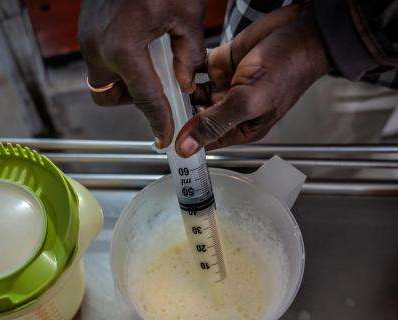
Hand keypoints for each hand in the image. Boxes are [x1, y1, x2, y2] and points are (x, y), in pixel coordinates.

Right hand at [78, 0, 205, 147]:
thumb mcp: (185, 13)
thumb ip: (188, 54)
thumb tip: (184, 82)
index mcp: (123, 48)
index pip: (145, 98)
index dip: (158, 121)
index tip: (164, 136)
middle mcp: (98, 48)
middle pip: (110, 97)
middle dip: (132, 100)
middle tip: (157, 89)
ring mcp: (88, 39)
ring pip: (102, 81)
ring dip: (124, 83)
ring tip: (150, 65)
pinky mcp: (87, 30)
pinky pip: (100, 61)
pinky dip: (119, 65)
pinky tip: (140, 49)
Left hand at [176, 3, 331, 157]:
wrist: (301, 30)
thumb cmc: (288, 68)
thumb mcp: (249, 101)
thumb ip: (215, 123)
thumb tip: (186, 148)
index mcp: (240, 128)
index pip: (204, 142)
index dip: (184, 141)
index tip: (163, 134)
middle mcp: (230, 109)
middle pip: (194, 118)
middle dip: (178, 113)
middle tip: (160, 104)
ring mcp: (224, 86)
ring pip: (191, 94)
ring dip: (178, 90)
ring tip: (164, 84)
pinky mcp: (220, 64)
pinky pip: (194, 70)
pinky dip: (184, 68)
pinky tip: (176, 66)